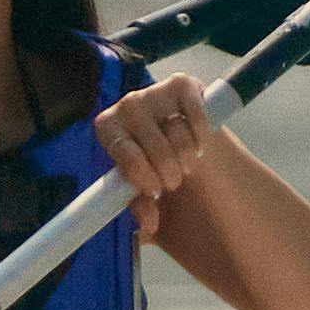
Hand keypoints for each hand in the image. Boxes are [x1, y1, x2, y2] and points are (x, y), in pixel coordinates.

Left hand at [92, 67, 219, 220]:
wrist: (177, 138)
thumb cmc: (152, 165)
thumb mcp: (142, 188)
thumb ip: (141, 207)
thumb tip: (149, 225)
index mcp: (108, 128)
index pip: (123, 151)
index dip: (140, 173)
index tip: (154, 191)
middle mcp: (127, 105)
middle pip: (155, 146)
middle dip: (168, 172)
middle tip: (172, 182)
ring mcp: (154, 91)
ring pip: (178, 134)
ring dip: (187, 158)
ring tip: (185, 164)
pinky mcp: (181, 84)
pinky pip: (195, 115)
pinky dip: (201, 135)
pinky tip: (200, 145)